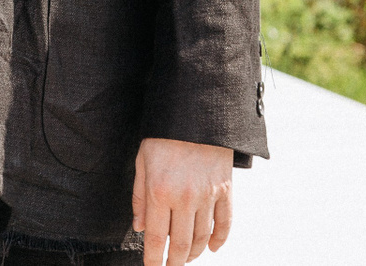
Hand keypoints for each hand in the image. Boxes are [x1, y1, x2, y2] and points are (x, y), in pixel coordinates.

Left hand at [134, 137, 233, 265]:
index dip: (154, 259)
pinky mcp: (225, 190)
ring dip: (195, 253)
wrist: (195, 114)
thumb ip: (140, 197)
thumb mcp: (142, 162)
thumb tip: (140, 227)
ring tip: (187, 257)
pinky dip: (220, 240)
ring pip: (203, 237)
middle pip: (182, 244)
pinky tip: (214, 248)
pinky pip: (225, 223)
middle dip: (175, 262)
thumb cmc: (163, 137)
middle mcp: (184, 198)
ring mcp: (207, 195)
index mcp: (160, 192)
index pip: (156, 237)